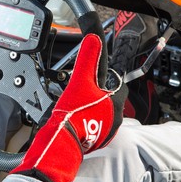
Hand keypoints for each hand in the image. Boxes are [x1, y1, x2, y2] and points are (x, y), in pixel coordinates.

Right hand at [11, 34, 127, 181]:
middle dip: (98, 96)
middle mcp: (115, 119)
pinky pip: (96, 126)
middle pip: (110, 100)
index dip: (107, 80)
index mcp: (115, 103)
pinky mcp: (96, 141)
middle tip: (83, 94)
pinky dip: (88, 122)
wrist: (62, 141)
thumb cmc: (72, 115)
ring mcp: (106, 132)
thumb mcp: (79, 81)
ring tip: (78, 106)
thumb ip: (87, 59)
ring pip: (103, 114)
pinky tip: (76, 119)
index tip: (96, 79)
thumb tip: (93, 40)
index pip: (119, 86)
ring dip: (93, 109)